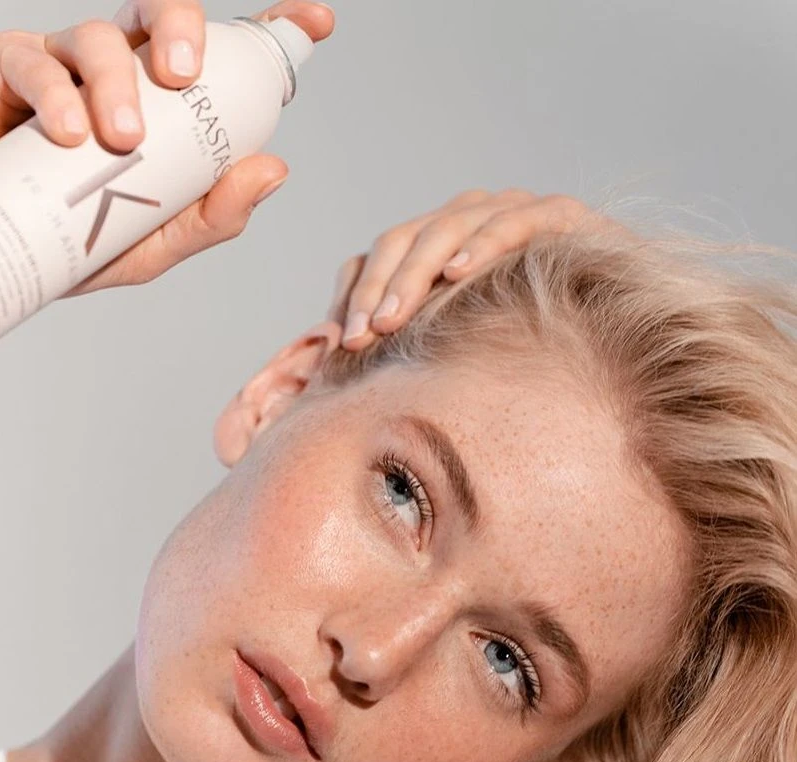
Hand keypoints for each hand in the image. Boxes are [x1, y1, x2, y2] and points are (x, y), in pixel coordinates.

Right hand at [0, 1, 334, 298]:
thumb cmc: (61, 243)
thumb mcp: (147, 245)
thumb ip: (209, 215)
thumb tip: (273, 170)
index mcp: (163, 108)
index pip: (221, 57)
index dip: (271, 28)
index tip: (315, 20)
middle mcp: (120, 74)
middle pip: (164, 14)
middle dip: (185, 29)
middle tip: (187, 80)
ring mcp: (64, 64)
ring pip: (101, 35)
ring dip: (119, 82)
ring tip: (120, 141)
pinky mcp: (8, 65)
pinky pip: (38, 58)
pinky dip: (58, 94)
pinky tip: (68, 135)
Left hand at [326, 188, 602, 349]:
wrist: (626, 327)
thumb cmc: (537, 344)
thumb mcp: (458, 348)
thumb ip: (405, 344)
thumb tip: (331, 354)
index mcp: (442, 246)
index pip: (384, 255)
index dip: (357, 293)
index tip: (339, 343)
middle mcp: (472, 219)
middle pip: (407, 238)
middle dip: (378, 290)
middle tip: (359, 338)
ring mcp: (515, 210)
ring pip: (450, 227)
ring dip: (416, 274)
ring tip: (392, 317)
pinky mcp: (560, 215)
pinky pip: (514, 221)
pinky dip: (483, 244)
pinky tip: (458, 274)